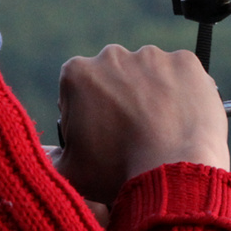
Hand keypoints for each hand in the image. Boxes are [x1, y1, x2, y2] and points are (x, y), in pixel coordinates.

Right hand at [55, 44, 229, 204]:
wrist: (173, 174)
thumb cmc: (118, 175)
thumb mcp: (69, 172)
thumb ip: (50, 158)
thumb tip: (44, 154)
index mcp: (77, 74)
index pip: (78, 88)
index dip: (88, 112)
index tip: (101, 134)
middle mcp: (113, 55)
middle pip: (114, 76)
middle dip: (120, 98)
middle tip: (133, 133)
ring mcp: (152, 56)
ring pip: (149, 74)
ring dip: (152, 93)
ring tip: (160, 130)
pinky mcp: (186, 62)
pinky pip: (181, 75)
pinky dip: (182, 92)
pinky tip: (181, 119)